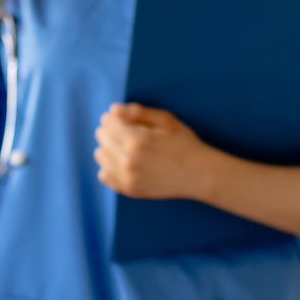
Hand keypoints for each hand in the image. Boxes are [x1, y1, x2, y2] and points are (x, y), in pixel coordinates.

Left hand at [94, 103, 217, 199]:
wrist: (198, 174)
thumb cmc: (184, 143)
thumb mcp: (166, 120)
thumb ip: (138, 113)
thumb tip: (113, 110)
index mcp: (137, 141)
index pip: (108, 123)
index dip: (112, 117)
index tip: (121, 117)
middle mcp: (128, 161)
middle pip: (102, 138)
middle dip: (110, 130)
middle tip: (125, 131)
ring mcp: (127, 178)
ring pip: (100, 156)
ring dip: (108, 147)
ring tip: (124, 146)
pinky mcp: (129, 190)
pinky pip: (104, 175)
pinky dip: (108, 166)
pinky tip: (122, 161)